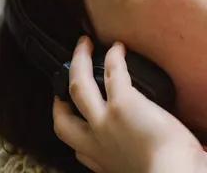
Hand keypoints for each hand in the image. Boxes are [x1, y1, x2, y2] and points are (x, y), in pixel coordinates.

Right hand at [52, 37, 206, 172]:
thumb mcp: (138, 171)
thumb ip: (133, 161)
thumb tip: (146, 154)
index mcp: (102, 161)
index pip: (78, 148)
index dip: (74, 130)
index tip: (76, 118)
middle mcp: (97, 141)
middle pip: (62, 117)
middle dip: (60, 94)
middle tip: (65, 76)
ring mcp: (105, 121)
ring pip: (79, 86)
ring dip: (78, 62)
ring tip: (83, 45)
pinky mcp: (123, 104)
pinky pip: (113, 73)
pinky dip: (113, 58)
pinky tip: (117, 48)